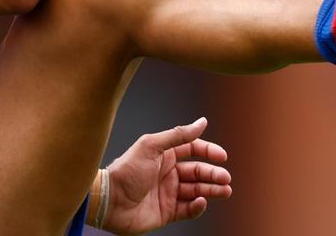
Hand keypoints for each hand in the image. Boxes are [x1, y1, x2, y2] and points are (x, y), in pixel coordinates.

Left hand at [98, 117, 232, 234]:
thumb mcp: (152, 146)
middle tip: (226, 178)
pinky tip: (201, 201)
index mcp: (164, 155)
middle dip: (214, 174)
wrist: (109, 201)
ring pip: (197, 191)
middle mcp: (168, 173)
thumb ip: (178, 135)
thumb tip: (202, 122)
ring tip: (225, 190)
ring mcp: (168, 193)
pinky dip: (198, 206)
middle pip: (198, 171)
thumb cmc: (126, 170)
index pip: (192, 150)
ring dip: (212, 190)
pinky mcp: (167, 212)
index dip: (208, 152)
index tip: (222, 156)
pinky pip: (188, 209)